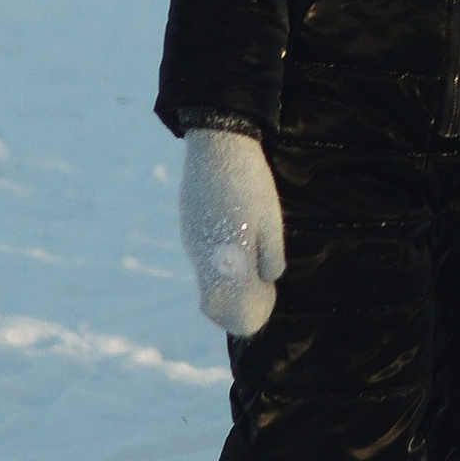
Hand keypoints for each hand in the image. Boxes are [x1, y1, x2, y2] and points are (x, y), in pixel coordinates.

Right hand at [180, 126, 288, 337]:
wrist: (218, 145)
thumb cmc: (250, 183)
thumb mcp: (271, 220)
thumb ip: (270, 256)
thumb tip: (269, 280)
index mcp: (223, 255)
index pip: (223, 305)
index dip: (242, 314)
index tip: (264, 306)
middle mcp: (201, 253)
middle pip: (213, 296)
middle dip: (237, 302)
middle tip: (263, 291)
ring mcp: (191, 240)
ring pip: (208, 276)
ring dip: (229, 281)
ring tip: (255, 268)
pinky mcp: (188, 227)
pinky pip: (203, 257)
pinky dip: (220, 263)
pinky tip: (237, 246)